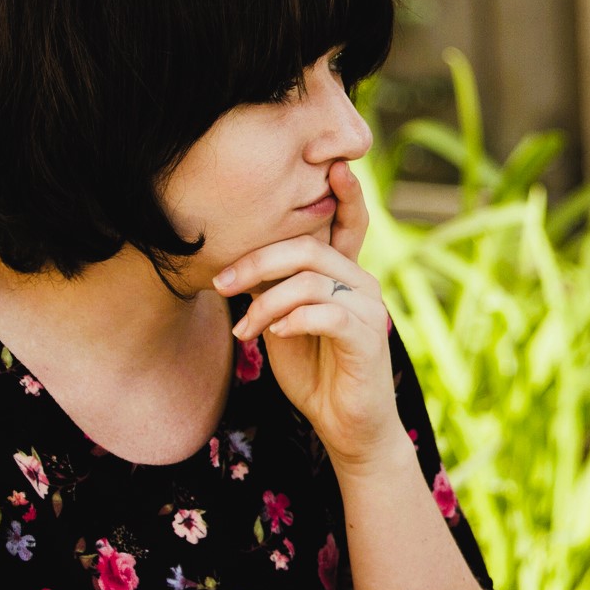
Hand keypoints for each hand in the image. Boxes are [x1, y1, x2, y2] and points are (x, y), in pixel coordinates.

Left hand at [213, 160, 401, 465]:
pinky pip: (323, 313)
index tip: (333, 164)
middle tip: (222, 283)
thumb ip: (276, 290)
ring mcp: (368, 308)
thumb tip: (241, 264)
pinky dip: (290, 319)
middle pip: (309, 246)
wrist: (347, 425)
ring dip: (264, 302)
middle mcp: (362, 283)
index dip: (346, 193)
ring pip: (310, 279)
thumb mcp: (285, 323)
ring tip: (244, 330)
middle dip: (258, 260)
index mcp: (345, 275)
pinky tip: (272, 334)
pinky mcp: (367, 336)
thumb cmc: (316, 372)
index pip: (350, 223)